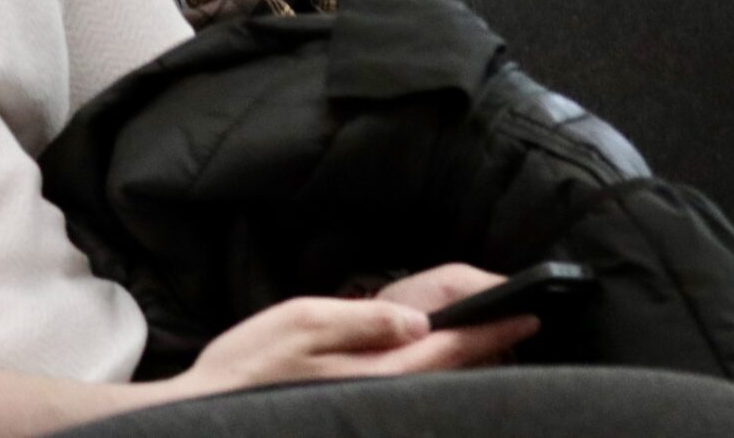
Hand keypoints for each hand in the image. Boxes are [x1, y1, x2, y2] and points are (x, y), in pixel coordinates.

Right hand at [173, 269, 537, 397]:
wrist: (203, 417)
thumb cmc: (247, 368)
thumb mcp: (303, 323)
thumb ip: (364, 321)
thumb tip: (417, 322)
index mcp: (376, 374)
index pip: (450, 350)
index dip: (492, 332)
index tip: (530, 315)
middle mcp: (379, 399)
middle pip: (450, 374)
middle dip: (487, 350)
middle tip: (521, 324)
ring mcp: (367, 410)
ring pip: (432, 387)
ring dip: (461, 363)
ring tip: (491, 339)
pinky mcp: (352, 413)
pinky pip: (407, 395)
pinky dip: (432, 375)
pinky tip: (435, 362)